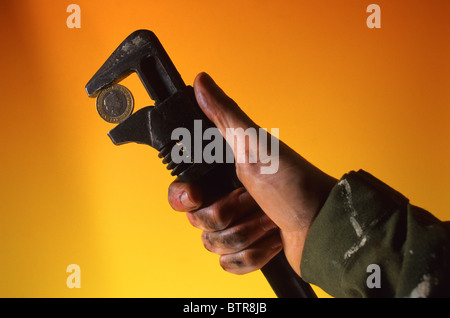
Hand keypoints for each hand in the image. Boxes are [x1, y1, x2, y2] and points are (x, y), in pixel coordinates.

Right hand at [168, 72, 336, 275]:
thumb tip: (201, 80)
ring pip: (214, 245)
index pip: (182, 191)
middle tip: (253, 201)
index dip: (185, 197)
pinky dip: (254, 255)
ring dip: (247, 234)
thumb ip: (224, 115)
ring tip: (269, 220)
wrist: (324, 227)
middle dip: (229, 215)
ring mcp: (239, 225)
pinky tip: (272, 239)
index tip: (199, 195)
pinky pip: (230, 263)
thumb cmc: (294, 184)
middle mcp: (227, 199)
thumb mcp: (255, 146)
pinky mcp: (249, 250)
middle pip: (198, 221)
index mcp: (223, 174)